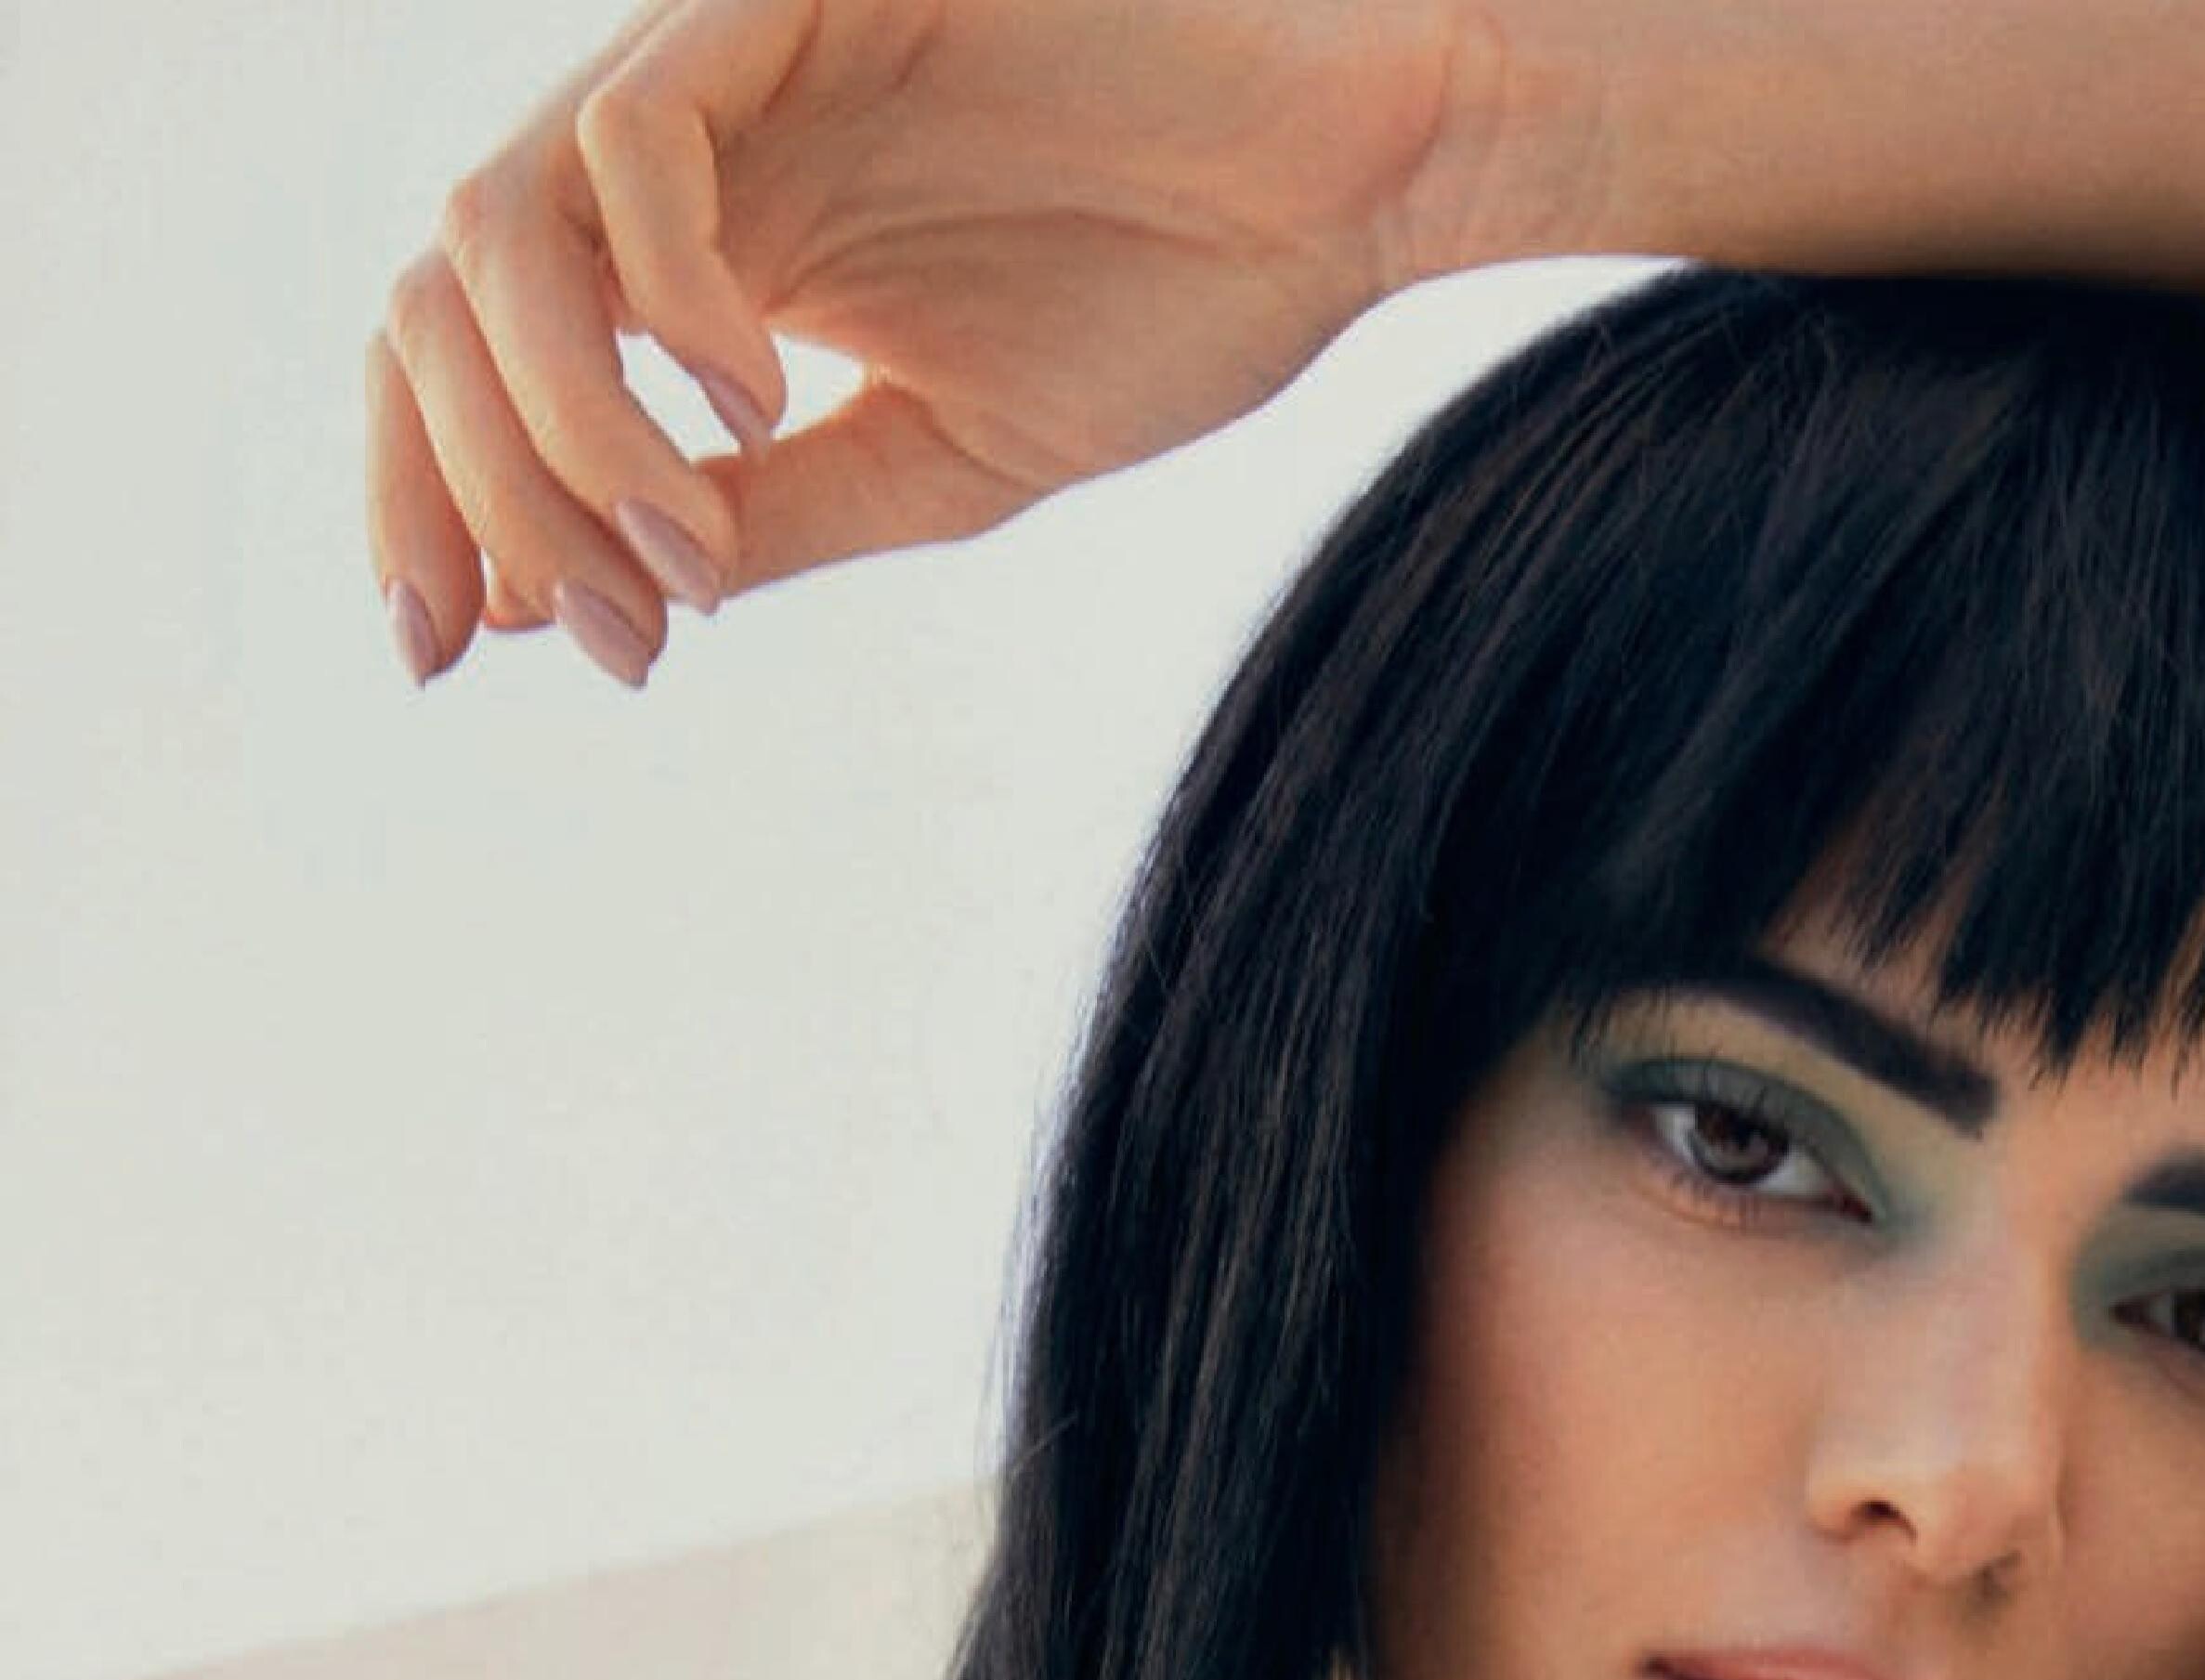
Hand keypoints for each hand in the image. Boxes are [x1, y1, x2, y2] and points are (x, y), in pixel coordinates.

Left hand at [366, 0, 1471, 688]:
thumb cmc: (1174, 301)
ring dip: (560, 428)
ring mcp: (723, 65)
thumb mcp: (931, 467)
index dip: (427, 506)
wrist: (1342, 179)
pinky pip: (636, 144)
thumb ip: (759, 524)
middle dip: (473, 493)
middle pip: (432, 302)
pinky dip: (663, 302)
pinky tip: (762, 402)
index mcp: (696, 261)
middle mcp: (679, 159)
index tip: (460, 654)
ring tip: (690, 553)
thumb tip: (568, 610)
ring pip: (496, 227)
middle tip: (608, 637)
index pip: (467, 366)